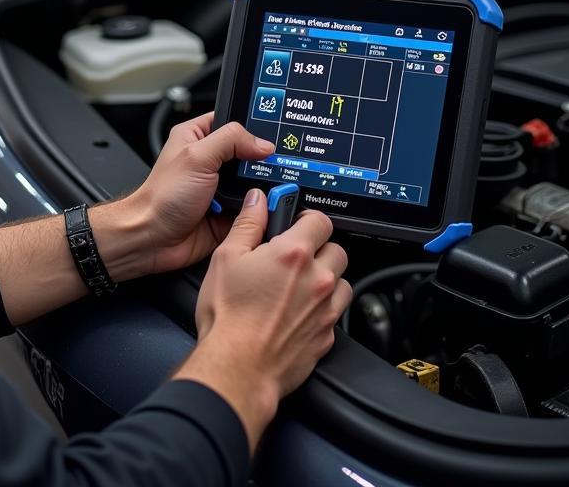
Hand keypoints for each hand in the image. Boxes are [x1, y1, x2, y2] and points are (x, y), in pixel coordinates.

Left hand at [122, 112, 273, 275]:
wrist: (154, 239)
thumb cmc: (162, 196)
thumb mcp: (197, 157)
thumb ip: (231, 140)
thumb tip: (262, 142)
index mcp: (197, 136)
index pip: (232, 120)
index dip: (252, 123)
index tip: (274, 130)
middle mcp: (210, 160)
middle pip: (249, 152)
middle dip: (264, 159)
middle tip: (280, 162)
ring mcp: (221, 186)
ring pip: (255, 180)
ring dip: (264, 185)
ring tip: (273, 186)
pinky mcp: (229, 210)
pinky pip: (254, 206)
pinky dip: (261, 207)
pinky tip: (265, 206)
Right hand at [176, 190, 350, 450]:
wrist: (237, 366)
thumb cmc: (228, 315)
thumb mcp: (226, 257)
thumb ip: (247, 224)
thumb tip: (258, 201)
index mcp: (294, 254)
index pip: (320, 221)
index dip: (307, 219)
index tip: (296, 224)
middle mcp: (317, 279)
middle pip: (336, 250)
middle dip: (319, 249)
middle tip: (294, 257)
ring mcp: (326, 310)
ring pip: (342, 282)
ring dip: (326, 279)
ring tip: (299, 286)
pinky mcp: (327, 337)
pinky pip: (336, 313)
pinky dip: (323, 308)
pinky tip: (300, 312)